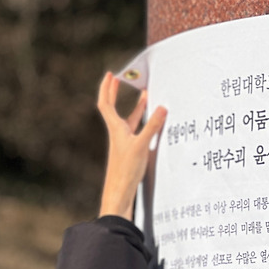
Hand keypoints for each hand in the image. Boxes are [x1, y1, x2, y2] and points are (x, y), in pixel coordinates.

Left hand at [96, 71, 167, 219]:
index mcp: (116, 129)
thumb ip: (152, 126)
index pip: (106, 103)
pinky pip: (136, 131)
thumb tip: (162, 108)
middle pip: (114, 108)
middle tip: (121, 79)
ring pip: (128, 120)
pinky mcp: (131, 152)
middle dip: (117, 93)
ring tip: (146, 96)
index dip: (108, 89)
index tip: (111, 75)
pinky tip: (152, 123)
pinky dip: (143, 123)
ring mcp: (124, 143)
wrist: (120, 193)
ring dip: (136, 107)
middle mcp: (118, 133)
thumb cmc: (126, 170)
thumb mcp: (141, 145)